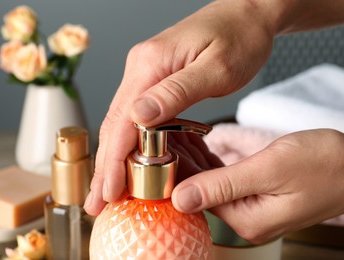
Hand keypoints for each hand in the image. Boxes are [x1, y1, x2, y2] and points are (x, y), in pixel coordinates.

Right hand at [84, 0, 275, 214]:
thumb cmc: (239, 37)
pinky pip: (137, 116)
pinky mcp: (156, 79)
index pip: (123, 121)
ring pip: (123, 122)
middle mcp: (141, 68)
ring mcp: (146, 73)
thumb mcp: (216, 67)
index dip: (113, 160)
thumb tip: (139, 116)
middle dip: (105, 166)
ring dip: (114, 158)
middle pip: (115, 124)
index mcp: (151, 64)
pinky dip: (130, 142)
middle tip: (96, 201)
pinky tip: (129, 161)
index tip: (108, 192)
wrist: (247, 13)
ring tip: (108, 189)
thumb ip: (177, 92)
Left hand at [172, 129, 343, 243]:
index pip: (194, 195)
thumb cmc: (325, 164)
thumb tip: (180, 198)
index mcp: (246, 219)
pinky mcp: (257, 194)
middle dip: (180, 160)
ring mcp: (251, 207)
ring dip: (193, 157)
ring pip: (209, 181)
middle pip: (198, 189)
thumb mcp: (270, 169)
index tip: (159, 144)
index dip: (174, 169)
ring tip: (176, 132)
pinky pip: (224, 177)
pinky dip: (210, 160)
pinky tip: (198, 142)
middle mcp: (245, 218)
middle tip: (164, 131)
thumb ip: (223, 185)